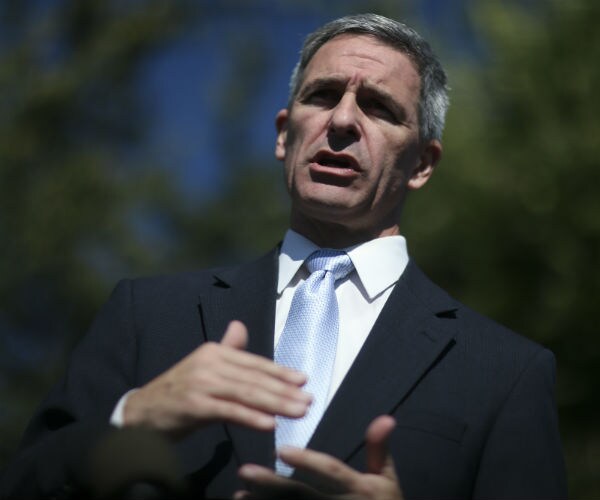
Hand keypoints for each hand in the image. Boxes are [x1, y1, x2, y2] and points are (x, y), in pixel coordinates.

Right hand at [122, 320, 310, 437]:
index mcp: (215, 351)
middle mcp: (210, 363)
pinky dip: (251, 417)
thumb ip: (227, 350)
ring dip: (276, 403)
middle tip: (308, 401)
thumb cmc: (180, 391)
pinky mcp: (194, 405)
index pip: (254, 362)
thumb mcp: (204, 367)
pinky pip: (229, 411)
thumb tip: (240, 327)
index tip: (303, 380)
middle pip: (254, 378)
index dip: (280, 372)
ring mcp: (201, 383)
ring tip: (298, 411)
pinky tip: (270, 424)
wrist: (143, 411)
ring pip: (246, 393)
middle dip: (284, 390)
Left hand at [235, 415, 402, 499]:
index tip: (282, 450)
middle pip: (301, 496)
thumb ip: (379, 449)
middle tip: (244, 471)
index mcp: (358, 488)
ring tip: (239, 493)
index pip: (330, 471)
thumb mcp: (387, 479)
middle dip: (272, 484)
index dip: (307, 461)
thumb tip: (385, 417)